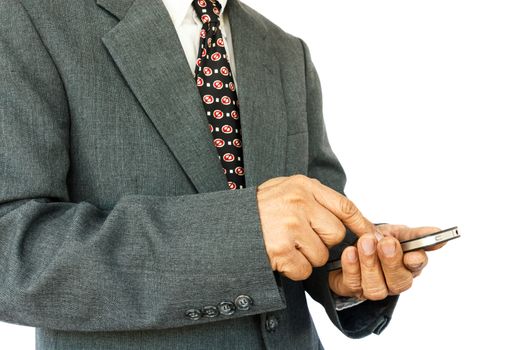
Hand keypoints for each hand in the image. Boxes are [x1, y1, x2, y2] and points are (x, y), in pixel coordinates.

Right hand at [256, 175, 374, 280]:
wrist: (226, 224)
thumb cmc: (258, 209)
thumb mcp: (285, 190)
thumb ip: (314, 198)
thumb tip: (349, 218)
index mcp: (303, 186)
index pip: (344, 206)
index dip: (361, 224)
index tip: (371, 236)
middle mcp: (298, 202)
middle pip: (335, 234)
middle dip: (322, 243)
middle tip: (301, 239)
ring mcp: (289, 225)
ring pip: (320, 255)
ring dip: (306, 257)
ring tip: (285, 245)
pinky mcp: (280, 248)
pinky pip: (304, 270)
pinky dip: (294, 269)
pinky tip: (278, 257)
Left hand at [328, 225, 443, 299]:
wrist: (349, 242)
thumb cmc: (378, 240)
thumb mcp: (397, 232)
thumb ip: (416, 234)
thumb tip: (437, 232)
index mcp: (408, 266)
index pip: (417, 267)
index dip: (416, 262)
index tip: (412, 254)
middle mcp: (393, 281)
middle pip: (398, 281)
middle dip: (391, 262)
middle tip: (385, 243)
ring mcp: (373, 288)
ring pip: (376, 287)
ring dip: (370, 264)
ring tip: (365, 243)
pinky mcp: (351, 289)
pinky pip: (353, 284)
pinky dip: (351, 267)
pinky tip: (350, 252)